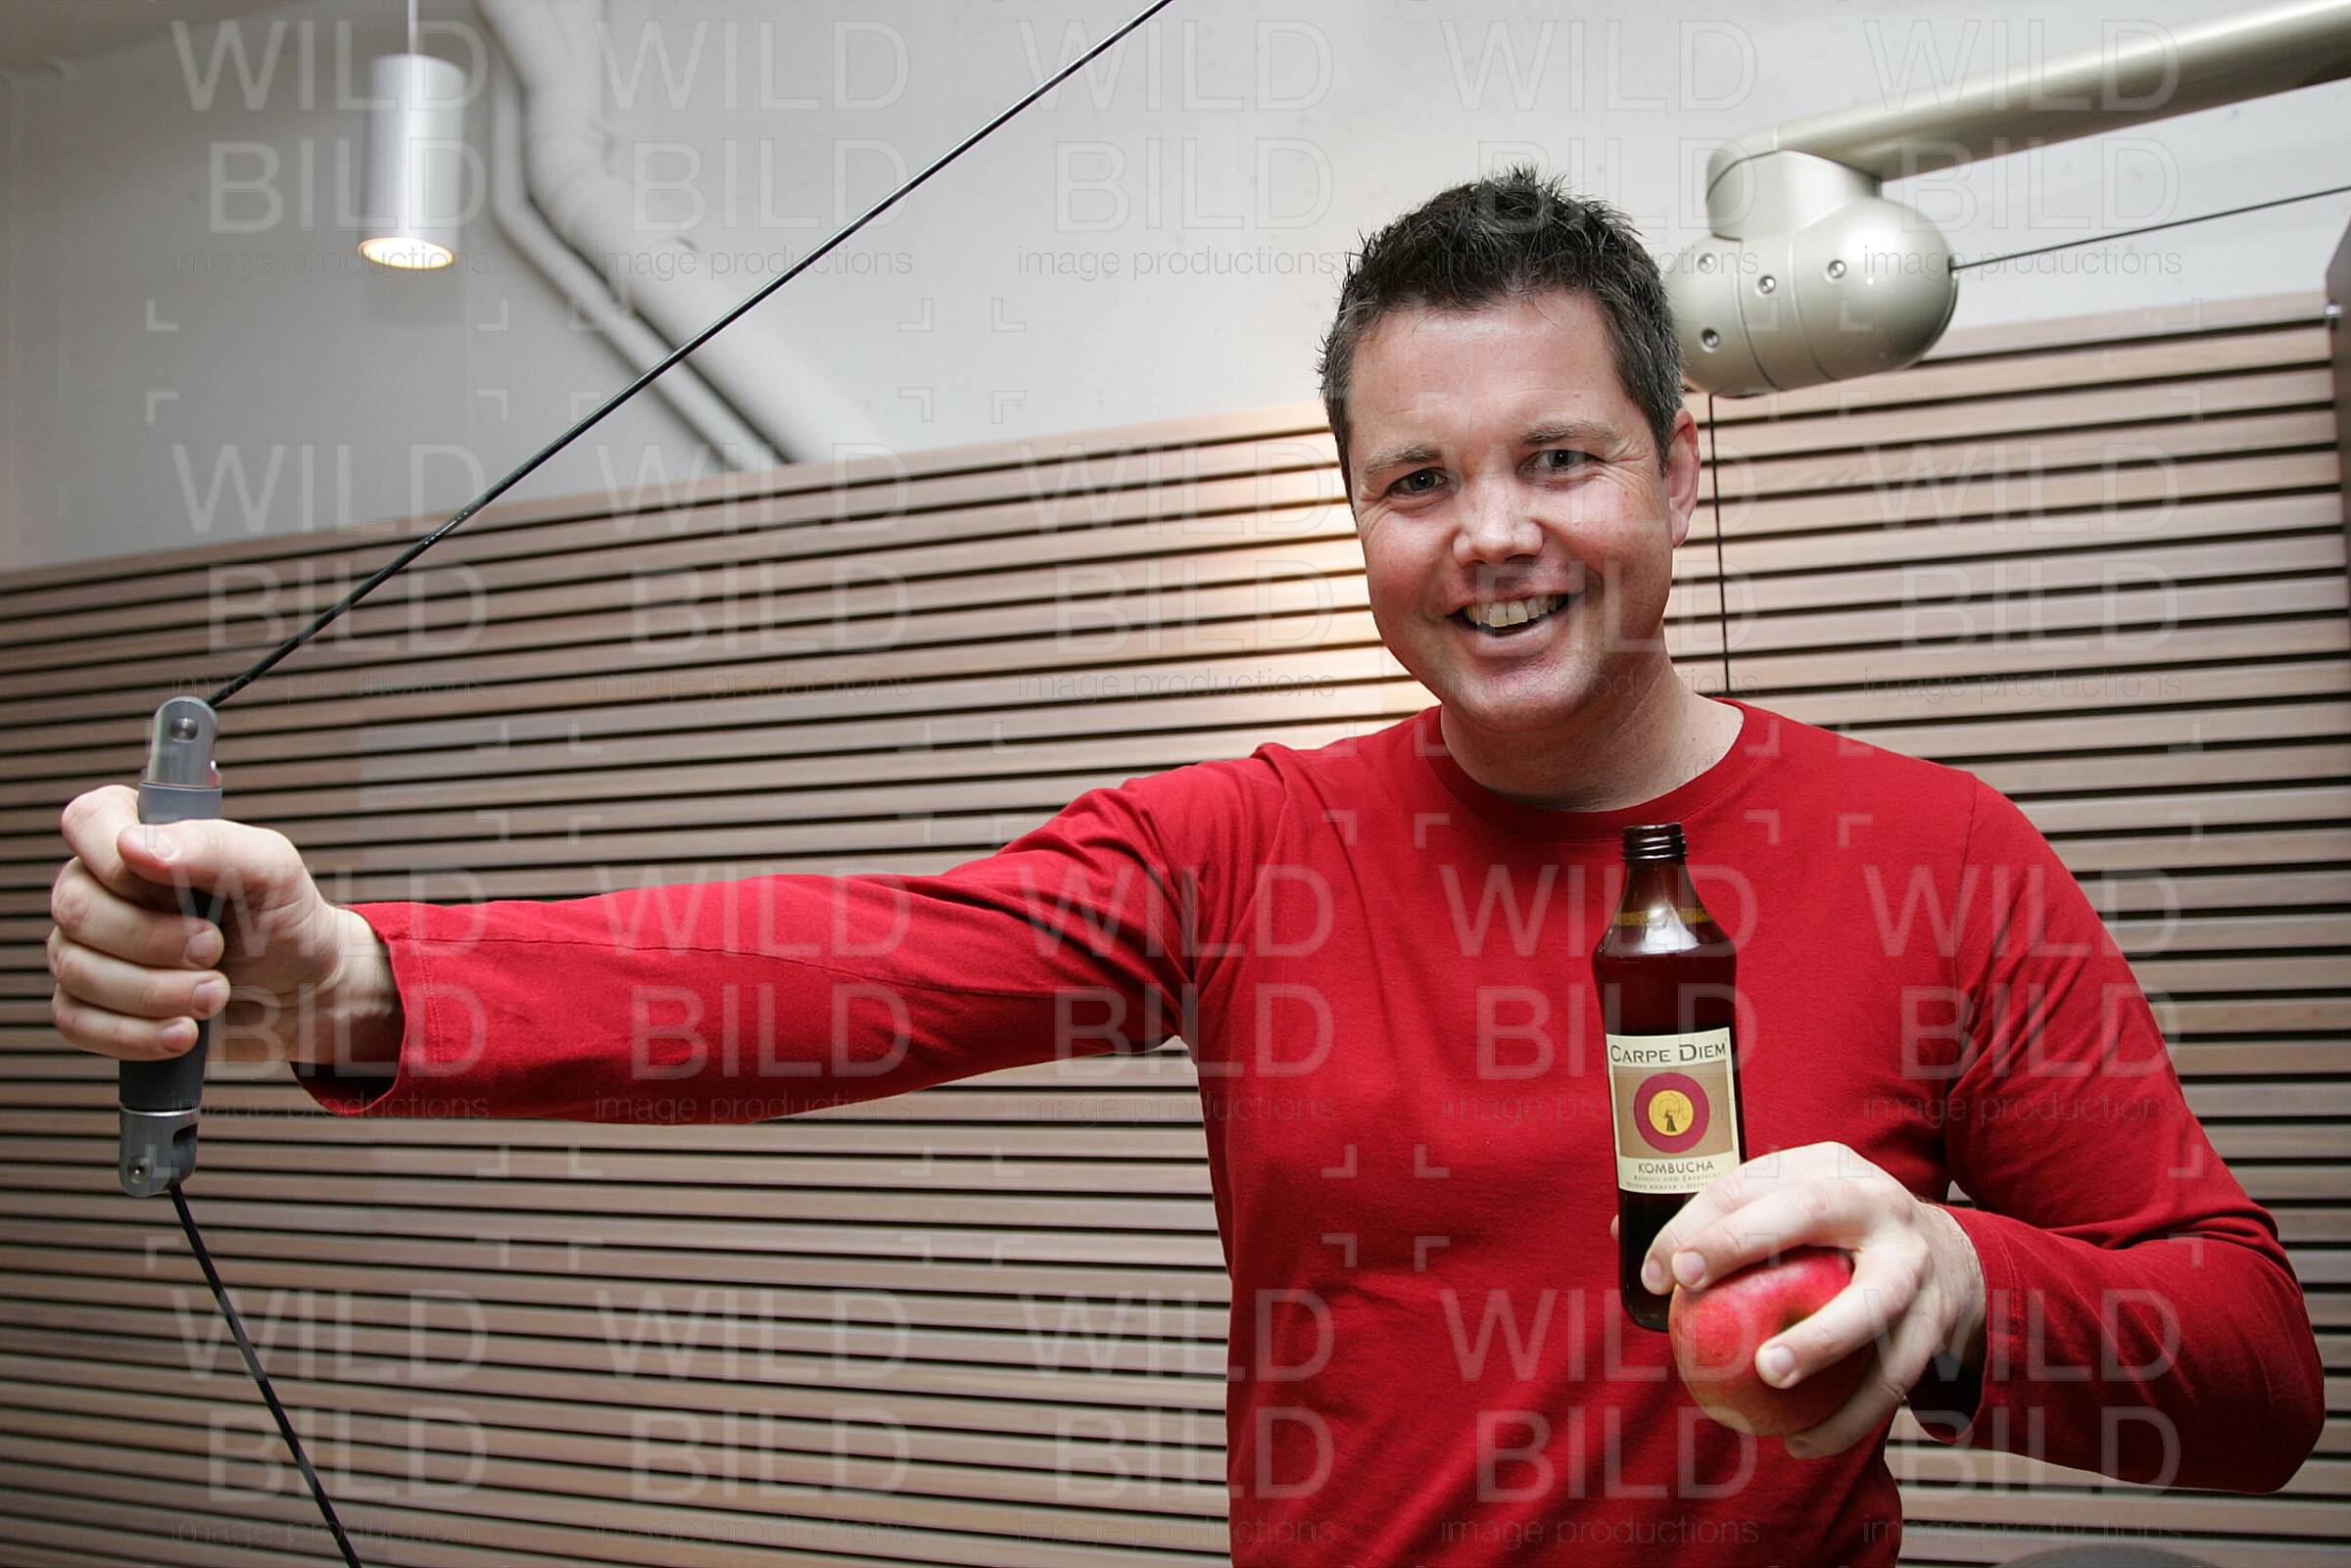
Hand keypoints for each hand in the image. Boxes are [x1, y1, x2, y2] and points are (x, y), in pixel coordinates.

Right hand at [48, 784, 400, 1065]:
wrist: (303, 992)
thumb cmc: (283, 921)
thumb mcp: (270, 869)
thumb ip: (210, 845)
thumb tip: (133, 845)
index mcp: (137, 840)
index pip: (86, 822)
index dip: (118, 861)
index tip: (176, 892)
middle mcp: (101, 890)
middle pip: (76, 908)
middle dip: (153, 940)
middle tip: (214, 951)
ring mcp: (86, 949)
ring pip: (77, 971)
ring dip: (155, 992)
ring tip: (215, 994)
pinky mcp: (89, 1005)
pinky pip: (77, 1024)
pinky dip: (134, 1034)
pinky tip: (182, 1033)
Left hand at [1626, 1140, 1986, 1457]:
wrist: (1952, 1260)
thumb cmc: (1837, 1238)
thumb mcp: (1790, 1206)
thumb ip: (1721, 1220)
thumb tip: (1622, 1233)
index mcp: (1826, 1166)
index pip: (1748, 1181)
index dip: (1696, 1221)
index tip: (1658, 1272)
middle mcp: (1875, 1202)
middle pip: (1807, 1209)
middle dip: (1743, 1240)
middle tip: (1691, 1285)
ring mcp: (1915, 1259)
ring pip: (1872, 1301)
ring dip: (1821, 1340)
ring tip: (1768, 1375)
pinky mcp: (1938, 1319)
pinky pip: (1895, 1375)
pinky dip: (1852, 1415)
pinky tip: (1804, 1442)